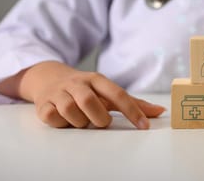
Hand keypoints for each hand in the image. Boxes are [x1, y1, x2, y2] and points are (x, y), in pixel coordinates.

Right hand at [0, 61, 165, 128]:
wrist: (48, 77)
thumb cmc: (85, 88)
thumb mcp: (107, 91)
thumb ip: (132, 103)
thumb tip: (160, 111)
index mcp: (97, 79)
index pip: (118, 94)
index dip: (132, 111)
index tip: (143, 126)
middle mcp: (78, 83)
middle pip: (90, 101)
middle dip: (98, 118)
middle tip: (101, 122)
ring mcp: (59, 93)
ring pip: (70, 111)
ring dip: (79, 122)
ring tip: (82, 120)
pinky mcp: (43, 104)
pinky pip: (52, 117)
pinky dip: (61, 123)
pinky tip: (65, 120)